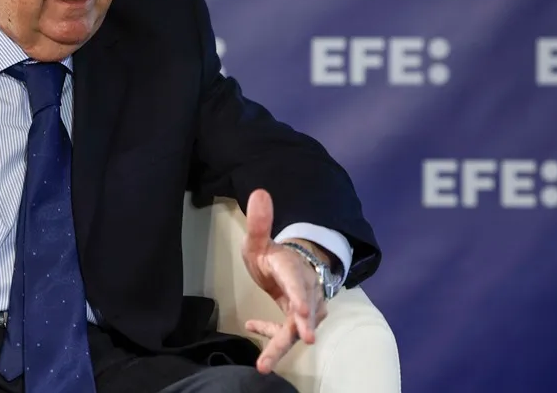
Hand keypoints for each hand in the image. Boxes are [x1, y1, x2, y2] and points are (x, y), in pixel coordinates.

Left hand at [240, 189, 327, 373]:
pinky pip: (288, 332)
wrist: (291, 266)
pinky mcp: (301, 319)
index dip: (299, 293)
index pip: (297, 279)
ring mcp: (305, 305)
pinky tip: (250, 327)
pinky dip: (271, 338)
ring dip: (286, 342)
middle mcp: (304, 287)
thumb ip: (259, 222)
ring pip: (300, 326)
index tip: (300, 307)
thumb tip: (259, 192)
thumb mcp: (259, 239)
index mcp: (291, 266)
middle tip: (305, 339)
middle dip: (304, 323)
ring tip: (266, 363)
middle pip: (306, 307)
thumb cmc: (273, 255)